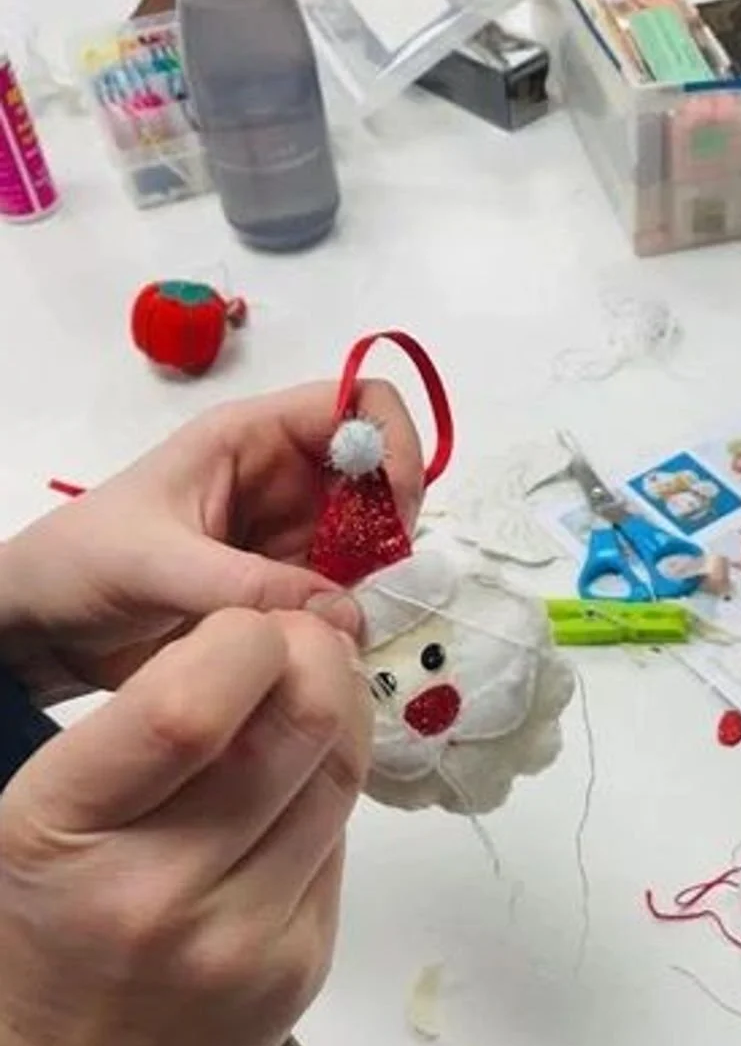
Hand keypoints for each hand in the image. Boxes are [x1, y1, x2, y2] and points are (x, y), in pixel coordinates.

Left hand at [0, 380, 422, 701]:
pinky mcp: (285, 582)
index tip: (396, 513)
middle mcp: (282, 476)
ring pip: (369, 537)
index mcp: (250, 438)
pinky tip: (330, 641)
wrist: (39, 626)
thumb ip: (251, 588)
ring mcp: (288, 532)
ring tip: (345, 622)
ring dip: (373, 576)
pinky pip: (344, 588)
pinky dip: (351, 612)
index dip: (394, 445)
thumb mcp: (158, 566)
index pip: (359, 404)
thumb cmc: (81, 565)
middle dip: (391, 523)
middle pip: (378, 474)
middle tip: (377, 583)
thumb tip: (349, 616)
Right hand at [0, 607, 368, 1045]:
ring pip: (340, 773)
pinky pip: (343, 836)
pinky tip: (301, 779)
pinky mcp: (304, 963)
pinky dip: (332, 785)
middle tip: (301, 639)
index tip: (246, 625)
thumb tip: (265, 642)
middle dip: (317, 654)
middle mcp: (159, 890)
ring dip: (342, 709)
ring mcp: (245, 937)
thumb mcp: (45, 814)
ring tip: (314, 690)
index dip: (246, 637)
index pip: (189, 707)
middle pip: (298, 726)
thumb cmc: (44, 930)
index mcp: (64, 831)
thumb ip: (146, 729)